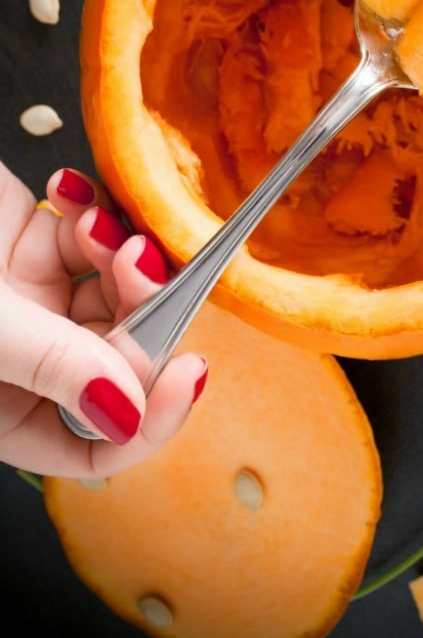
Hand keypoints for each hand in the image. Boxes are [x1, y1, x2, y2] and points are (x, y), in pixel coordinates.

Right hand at [0, 161, 206, 477]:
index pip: (98, 444)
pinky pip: (94, 236)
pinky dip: (94, 215)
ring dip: (125, 256)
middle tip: (141, 266)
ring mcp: (35, 302)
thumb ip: (50, 365)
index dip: (150, 418)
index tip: (188, 374)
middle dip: (144, 313)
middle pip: (125, 356)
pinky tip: (68, 194)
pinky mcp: (34, 243)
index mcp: (5, 413)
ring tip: (96, 226)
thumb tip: (127, 410)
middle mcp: (28, 365)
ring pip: (121, 292)